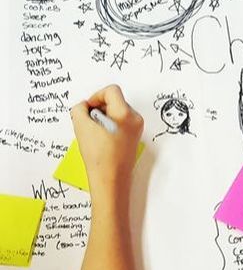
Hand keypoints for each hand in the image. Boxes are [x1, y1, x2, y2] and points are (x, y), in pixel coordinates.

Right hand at [70, 85, 143, 200]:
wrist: (110, 179)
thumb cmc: (98, 155)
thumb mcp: (81, 126)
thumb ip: (79, 109)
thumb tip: (84, 106)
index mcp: (125, 113)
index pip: (112, 90)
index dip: (96, 96)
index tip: (88, 109)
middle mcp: (135, 118)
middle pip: (115, 101)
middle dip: (99, 108)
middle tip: (88, 122)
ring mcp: (136, 129)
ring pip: (118, 112)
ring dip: (103, 117)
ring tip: (94, 133)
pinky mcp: (134, 137)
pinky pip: (121, 123)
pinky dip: (109, 126)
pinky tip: (100, 139)